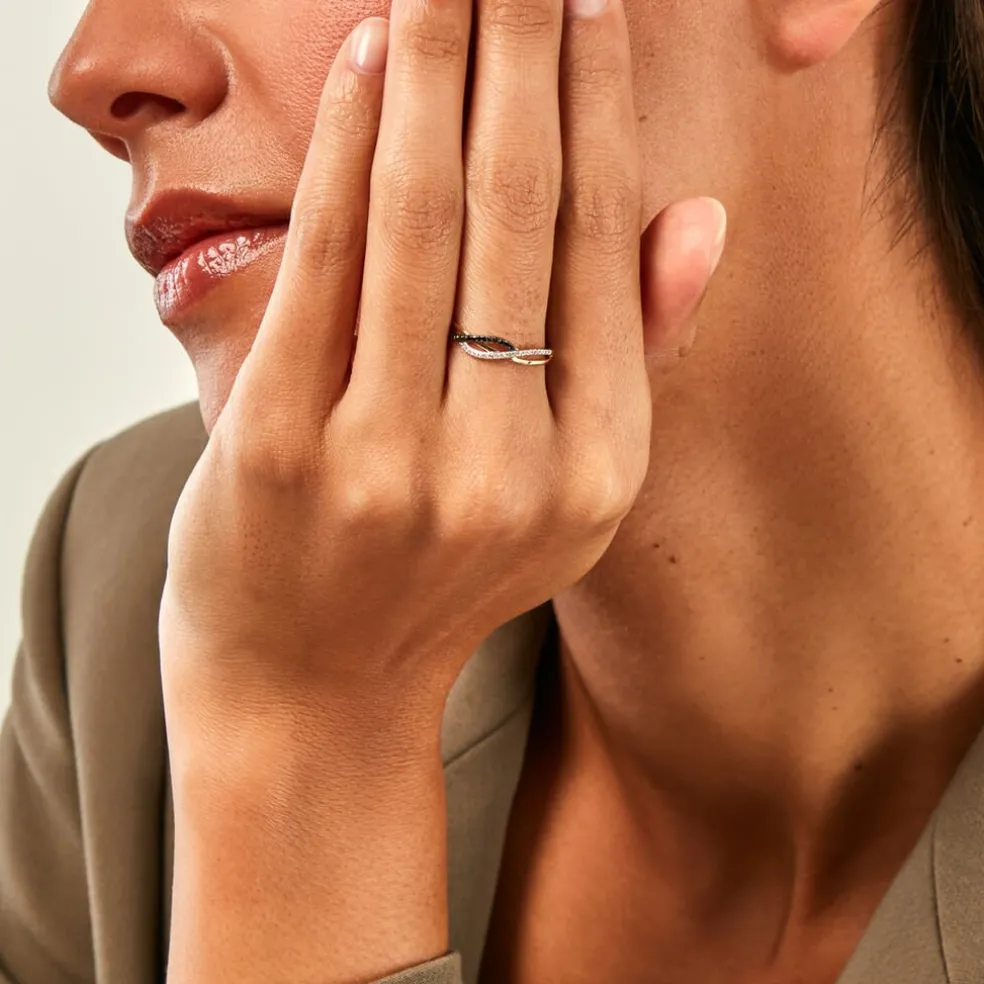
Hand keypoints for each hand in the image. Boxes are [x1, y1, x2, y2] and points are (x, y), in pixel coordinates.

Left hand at [160, 0, 725, 739]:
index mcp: (593, 473)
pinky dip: (345, 148)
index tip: (593, 11)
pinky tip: (370, 64)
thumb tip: (699, 219)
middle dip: (524, 52)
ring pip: (423, 218)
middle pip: (522, 211)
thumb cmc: (434, 580)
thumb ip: (630, 360)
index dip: (600, 111)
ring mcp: (388, 460)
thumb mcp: (560, 501)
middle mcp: (504, 467)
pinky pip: (325, 264)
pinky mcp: (280, 448)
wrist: (313, 688)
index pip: (602, 250)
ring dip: (437, 67)